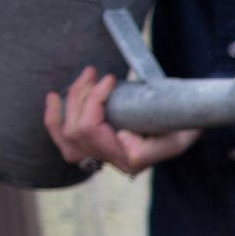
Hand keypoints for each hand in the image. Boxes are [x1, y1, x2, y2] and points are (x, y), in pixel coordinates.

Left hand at [44, 66, 200, 175]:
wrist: (181, 128)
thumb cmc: (179, 130)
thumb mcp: (175, 139)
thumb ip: (150, 148)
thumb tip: (120, 138)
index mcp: (129, 160)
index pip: (91, 130)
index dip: (94, 99)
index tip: (111, 79)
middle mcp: (111, 162)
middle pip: (76, 129)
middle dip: (81, 95)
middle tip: (96, 73)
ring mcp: (99, 157)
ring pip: (66, 133)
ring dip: (70, 101)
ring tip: (83, 78)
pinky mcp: (91, 148)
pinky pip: (62, 138)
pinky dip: (54, 118)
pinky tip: (53, 97)